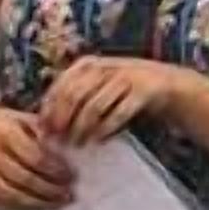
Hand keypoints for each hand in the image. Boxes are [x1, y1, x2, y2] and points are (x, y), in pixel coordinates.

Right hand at [0, 103, 72, 209]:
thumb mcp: (21, 118)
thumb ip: (44, 131)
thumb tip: (70, 148)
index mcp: (3, 132)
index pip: (36, 157)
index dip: (56, 171)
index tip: (71, 176)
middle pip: (24, 180)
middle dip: (50, 191)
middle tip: (68, 195)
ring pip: (10, 197)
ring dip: (37, 205)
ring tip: (56, 205)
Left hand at [39, 54, 198, 147]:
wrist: (165, 84)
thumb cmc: (122, 91)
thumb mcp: (95, 87)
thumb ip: (73, 98)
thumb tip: (43, 122)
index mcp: (87, 64)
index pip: (60, 86)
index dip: (50, 110)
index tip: (45, 132)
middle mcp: (105, 66)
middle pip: (74, 95)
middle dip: (64, 121)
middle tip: (59, 142)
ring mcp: (126, 76)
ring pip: (94, 105)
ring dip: (83, 128)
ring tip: (78, 145)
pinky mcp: (144, 90)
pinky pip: (119, 113)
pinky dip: (106, 129)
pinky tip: (99, 141)